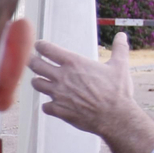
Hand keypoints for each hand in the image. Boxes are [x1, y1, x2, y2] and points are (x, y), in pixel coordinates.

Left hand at [28, 33, 153, 152]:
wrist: (115, 116)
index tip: (39, 45)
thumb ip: (119, 49)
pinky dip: (48, 105)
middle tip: (31, 60)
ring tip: (40, 80)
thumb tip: (122, 35)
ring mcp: (57, 94)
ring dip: (38, 81)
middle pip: (35, 65)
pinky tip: (53, 104)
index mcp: (74, 63)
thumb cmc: (117, 91)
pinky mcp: (58, 109)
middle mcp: (62, 77)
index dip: (40, 46)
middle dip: (32, 61)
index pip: (48, 50)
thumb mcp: (120, 66)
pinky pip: (45, 106)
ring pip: (36, 84)